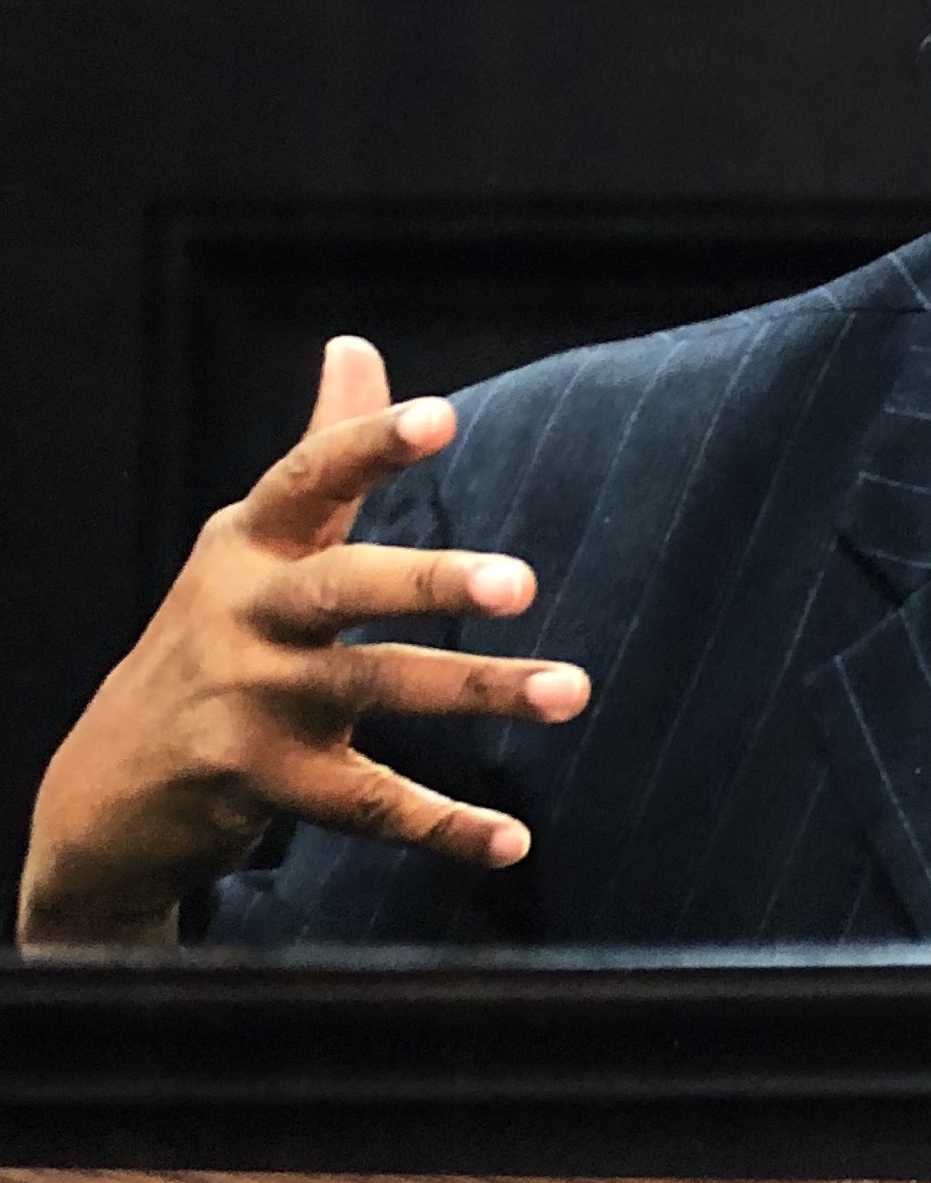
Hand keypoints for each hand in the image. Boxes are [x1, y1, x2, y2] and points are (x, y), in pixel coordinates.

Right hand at [17, 337, 589, 946]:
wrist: (106, 786)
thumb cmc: (214, 636)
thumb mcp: (252, 541)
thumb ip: (319, 451)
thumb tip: (355, 344)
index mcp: (247, 545)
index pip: (307, 480)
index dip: (367, 443)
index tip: (441, 418)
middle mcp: (246, 617)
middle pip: (343, 590)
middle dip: (430, 583)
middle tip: (525, 581)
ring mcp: (252, 704)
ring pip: (377, 692)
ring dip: (478, 690)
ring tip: (573, 692)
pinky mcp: (266, 786)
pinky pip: (371, 805)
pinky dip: (444, 826)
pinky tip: (513, 839)